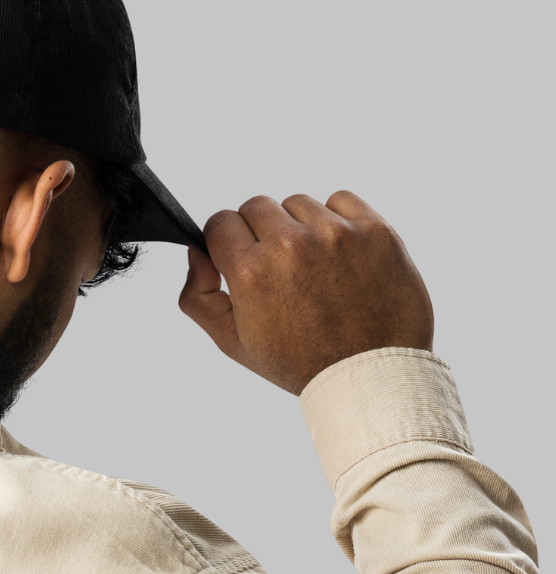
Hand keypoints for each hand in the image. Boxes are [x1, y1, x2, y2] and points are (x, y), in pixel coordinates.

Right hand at [177, 191, 433, 394]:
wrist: (371, 373)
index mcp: (251, 271)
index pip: (220, 221)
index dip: (226, 241)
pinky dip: (337, 219)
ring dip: (299, 226)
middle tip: (279, 266)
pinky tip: (339, 252)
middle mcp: (291, 245)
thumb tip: (198, 253)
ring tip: (314, 264)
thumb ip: (197, 295)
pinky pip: (341, 199)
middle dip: (260, 232)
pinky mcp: (375, 230)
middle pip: (257, 206)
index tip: (241, 257)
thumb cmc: (303, 361)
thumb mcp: (232, 342)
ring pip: (298, 204)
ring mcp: (337, 234)